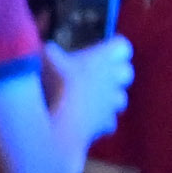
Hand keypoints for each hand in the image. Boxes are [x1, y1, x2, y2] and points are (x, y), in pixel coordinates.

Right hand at [46, 31, 134, 150]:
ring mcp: (111, 104)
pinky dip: (100, 121)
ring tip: (89, 99)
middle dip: (115, 73)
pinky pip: (110, 122)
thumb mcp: (45, 59)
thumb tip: (47, 49)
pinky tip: (83, 121)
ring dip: (109, 98)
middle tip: (95, 74)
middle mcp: (112, 80)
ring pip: (121, 99)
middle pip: (126, 73)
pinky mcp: (105, 125)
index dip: (113, 48)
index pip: (122, 47)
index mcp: (103, 58)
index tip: (101, 50)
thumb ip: (49, 52)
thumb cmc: (53, 84)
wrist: (59, 123)